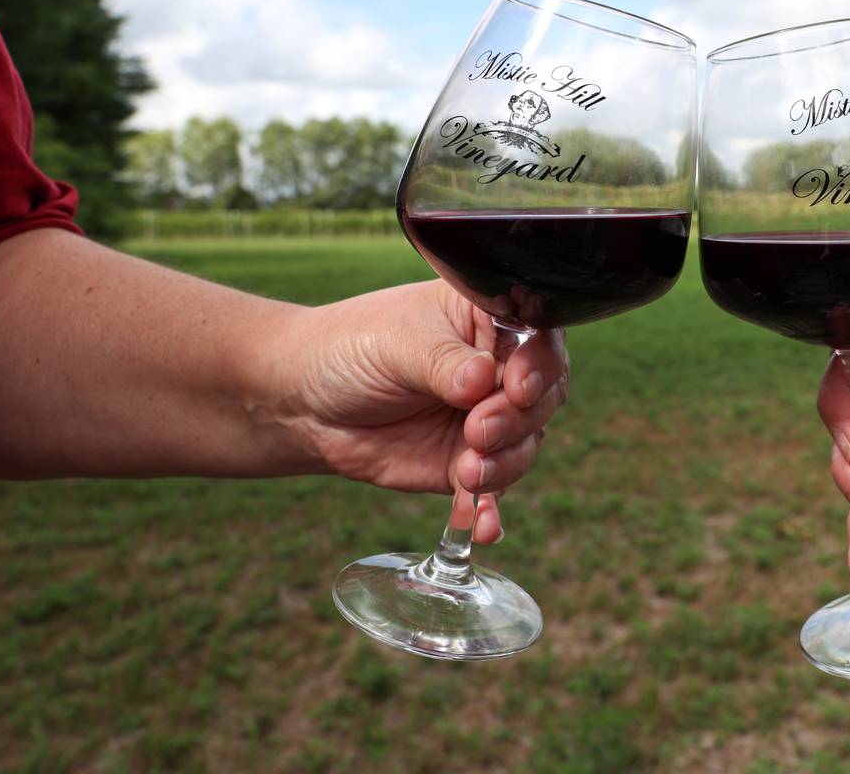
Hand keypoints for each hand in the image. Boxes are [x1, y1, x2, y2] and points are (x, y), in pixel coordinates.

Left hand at [272, 280, 568, 543]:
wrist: (306, 403)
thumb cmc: (353, 350)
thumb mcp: (398, 344)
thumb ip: (444, 362)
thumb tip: (482, 380)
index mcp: (490, 322)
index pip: (539, 340)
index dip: (539, 366)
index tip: (517, 387)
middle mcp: (500, 370)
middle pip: (543, 397)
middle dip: (517, 419)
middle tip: (477, 430)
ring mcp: (488, 419)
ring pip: (526, 444)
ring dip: (505, 463)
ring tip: (467, 472)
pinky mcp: (468, 464)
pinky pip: (494, 490)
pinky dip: (490, 509)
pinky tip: (483, 527)